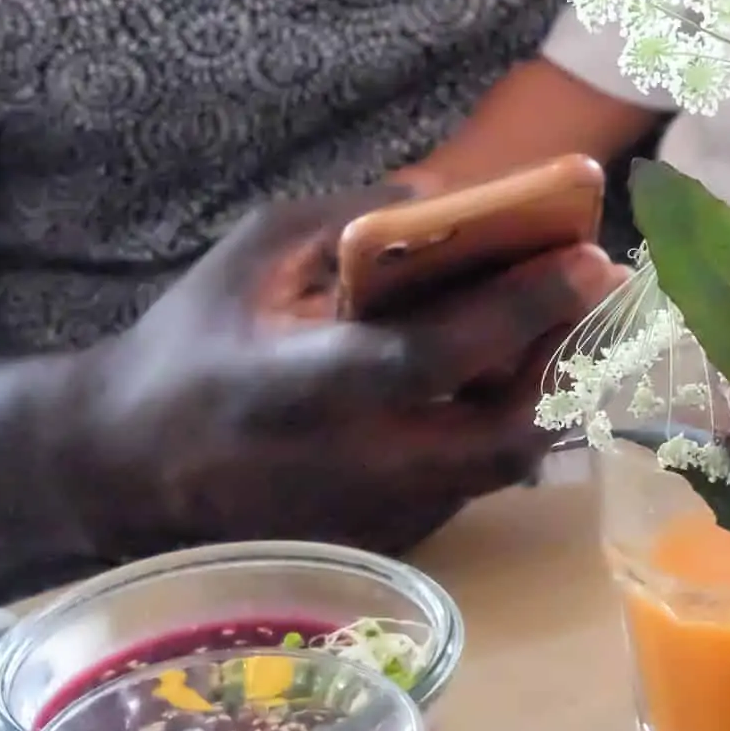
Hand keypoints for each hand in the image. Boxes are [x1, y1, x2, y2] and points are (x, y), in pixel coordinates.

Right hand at [66, 186, 621, 560]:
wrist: (128, 465)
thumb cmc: (192, 342)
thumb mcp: (255, 253)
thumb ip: (352, 218)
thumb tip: (453, 193)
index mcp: (307, 388)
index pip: (438, 355)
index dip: (522, 309)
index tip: (590, 258)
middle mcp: (355, 464)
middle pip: (506, 431)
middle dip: (570, 358)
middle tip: (601, 291)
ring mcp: (380, 513)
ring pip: (506, 461)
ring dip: (553, 390)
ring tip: (578, 320)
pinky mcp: (394, 537)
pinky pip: (478, 477)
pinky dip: (511, 421)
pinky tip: (522, 368)